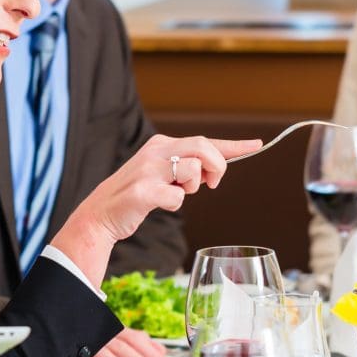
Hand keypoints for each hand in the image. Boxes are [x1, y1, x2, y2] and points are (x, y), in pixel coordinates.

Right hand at [53, 135, 262, 284]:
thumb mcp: (162, 175)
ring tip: (178, 193)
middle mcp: (155, 152)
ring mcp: (148, 170)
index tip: (256, 144)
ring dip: (194, 187)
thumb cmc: (135, 196)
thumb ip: (186, 168)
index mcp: (160, 145)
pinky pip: (177, 197)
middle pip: (204, 148)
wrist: (99, 215)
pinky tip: (161, 205)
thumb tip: (217, 168)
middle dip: (217, 167)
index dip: (233, 145)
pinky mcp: (142, 191)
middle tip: (211, 185)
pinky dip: (175, 205)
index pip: (204, 140)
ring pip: (194, 169)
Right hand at [73, 327, 171, 356]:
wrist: (63, 315)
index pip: (136, 341)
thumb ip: (138, 341)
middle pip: (123, 348)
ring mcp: (86, 343)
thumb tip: (161, 351)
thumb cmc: (94, 331)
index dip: (151, 354)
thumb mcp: (117, 332)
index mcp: (114, 331)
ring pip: (104, 354)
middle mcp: (102, 335)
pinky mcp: (68, 352)